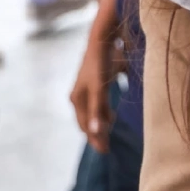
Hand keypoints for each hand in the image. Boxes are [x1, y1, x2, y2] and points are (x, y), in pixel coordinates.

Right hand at [70, 32, 115, 152]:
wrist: (102, 38)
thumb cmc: (100, 64)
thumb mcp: (100, 89)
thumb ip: (98, 110)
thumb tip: (95, 131)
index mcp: (78, 99)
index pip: (85, 126)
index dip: (95, 139)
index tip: (105, 151)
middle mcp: (79, 95)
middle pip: (87, 120)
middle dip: (96, 133)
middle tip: (106, 147)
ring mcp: (87, 88)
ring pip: (93, 112)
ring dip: (100, 122)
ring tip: (109, 132)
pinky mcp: (96, 82)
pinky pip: (98, 103)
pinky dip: (104, 111)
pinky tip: (112, 114)